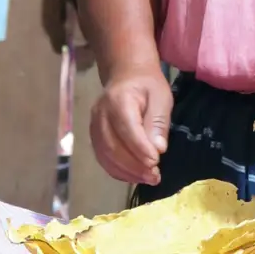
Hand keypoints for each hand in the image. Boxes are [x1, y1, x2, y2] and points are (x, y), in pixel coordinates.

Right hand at [90, 65, 172, 185]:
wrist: (126, 75)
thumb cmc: (147, 85)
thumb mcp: (161, 97)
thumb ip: (158, 121)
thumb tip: (158, 149)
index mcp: (118, 100)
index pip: (126, 128)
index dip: (140, 148)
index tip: (155, 162)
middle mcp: (100, 114)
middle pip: (113, 146)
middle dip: (134, 165)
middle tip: (155, 176)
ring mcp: (94, 126)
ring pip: (106, 155)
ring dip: (126, 172)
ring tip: (148, 179)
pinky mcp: (94, 136)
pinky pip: (103, 158)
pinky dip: (118, 171)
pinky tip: (134, 176)